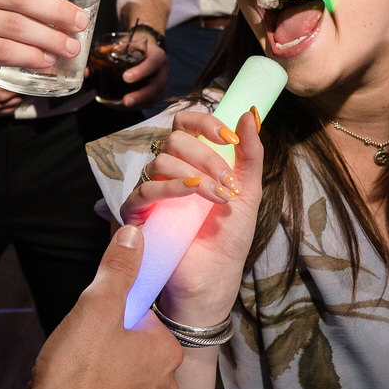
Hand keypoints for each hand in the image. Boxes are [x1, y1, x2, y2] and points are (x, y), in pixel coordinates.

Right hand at [0, 226, 182, 388]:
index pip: (143, 317)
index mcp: (165, 351)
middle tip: (77, 350)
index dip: (112, 313)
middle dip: (107, 346)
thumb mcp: (95, 307)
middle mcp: (167, 386)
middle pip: (135, 349)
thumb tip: (135, 234)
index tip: (90, 322)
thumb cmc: (75, 376)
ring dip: (103, 377)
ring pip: (126, 382)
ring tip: (73, 379)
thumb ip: (118, 269)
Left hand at [113, 36, 168, 109]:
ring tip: (120, 105)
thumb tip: (87, 71)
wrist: (146, 52)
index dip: (141, 72)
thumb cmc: (135, 48)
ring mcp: (160, 85)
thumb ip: (107, 53)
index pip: (153, 63)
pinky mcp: (155, 95)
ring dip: (136, 104)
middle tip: (126, 100)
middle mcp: (162, 71)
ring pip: (152, 98)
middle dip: (140, 95)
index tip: (126, 77)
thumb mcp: (126, 44)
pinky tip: (120, 106)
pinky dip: (134, 107)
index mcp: (157, 56)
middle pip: (155, 86)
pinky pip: (147, 104)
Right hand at [122, 108, 263, 327]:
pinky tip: (192, 193)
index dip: (205, 123)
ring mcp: (152, 191)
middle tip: (229, 183)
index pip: (185, 124)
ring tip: (219, 198)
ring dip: (197, 175)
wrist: (216, 276)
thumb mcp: (248, 190)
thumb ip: (250, 153)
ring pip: (162, 161)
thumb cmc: (228, 235)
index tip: (230, 138)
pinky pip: (145, 190)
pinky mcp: (138, 214)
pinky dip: (171, 187)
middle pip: (174, 139)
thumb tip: (251, 113)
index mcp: (192, 161)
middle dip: (207, 157)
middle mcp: (168, 171)